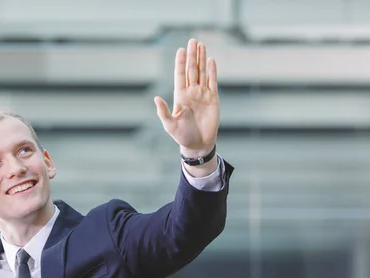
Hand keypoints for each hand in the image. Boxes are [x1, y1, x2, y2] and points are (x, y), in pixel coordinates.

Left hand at [154, 38, 218, 157]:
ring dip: (201, 59)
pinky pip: (212, 82)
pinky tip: (211, 60)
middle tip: (193, 40)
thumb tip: (156, 98)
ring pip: (202, 72)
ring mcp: (202, 94)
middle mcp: (191, 92)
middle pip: (191, 70)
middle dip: (192, 55)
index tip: (181, 49)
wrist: (198, 144)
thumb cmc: (182, 135)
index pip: (180, 75)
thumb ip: (163, 111)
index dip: (180, 62)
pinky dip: (212, 71)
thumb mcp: (170, 124)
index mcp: (180, 96)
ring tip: (202, 45)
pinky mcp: (213, 99)